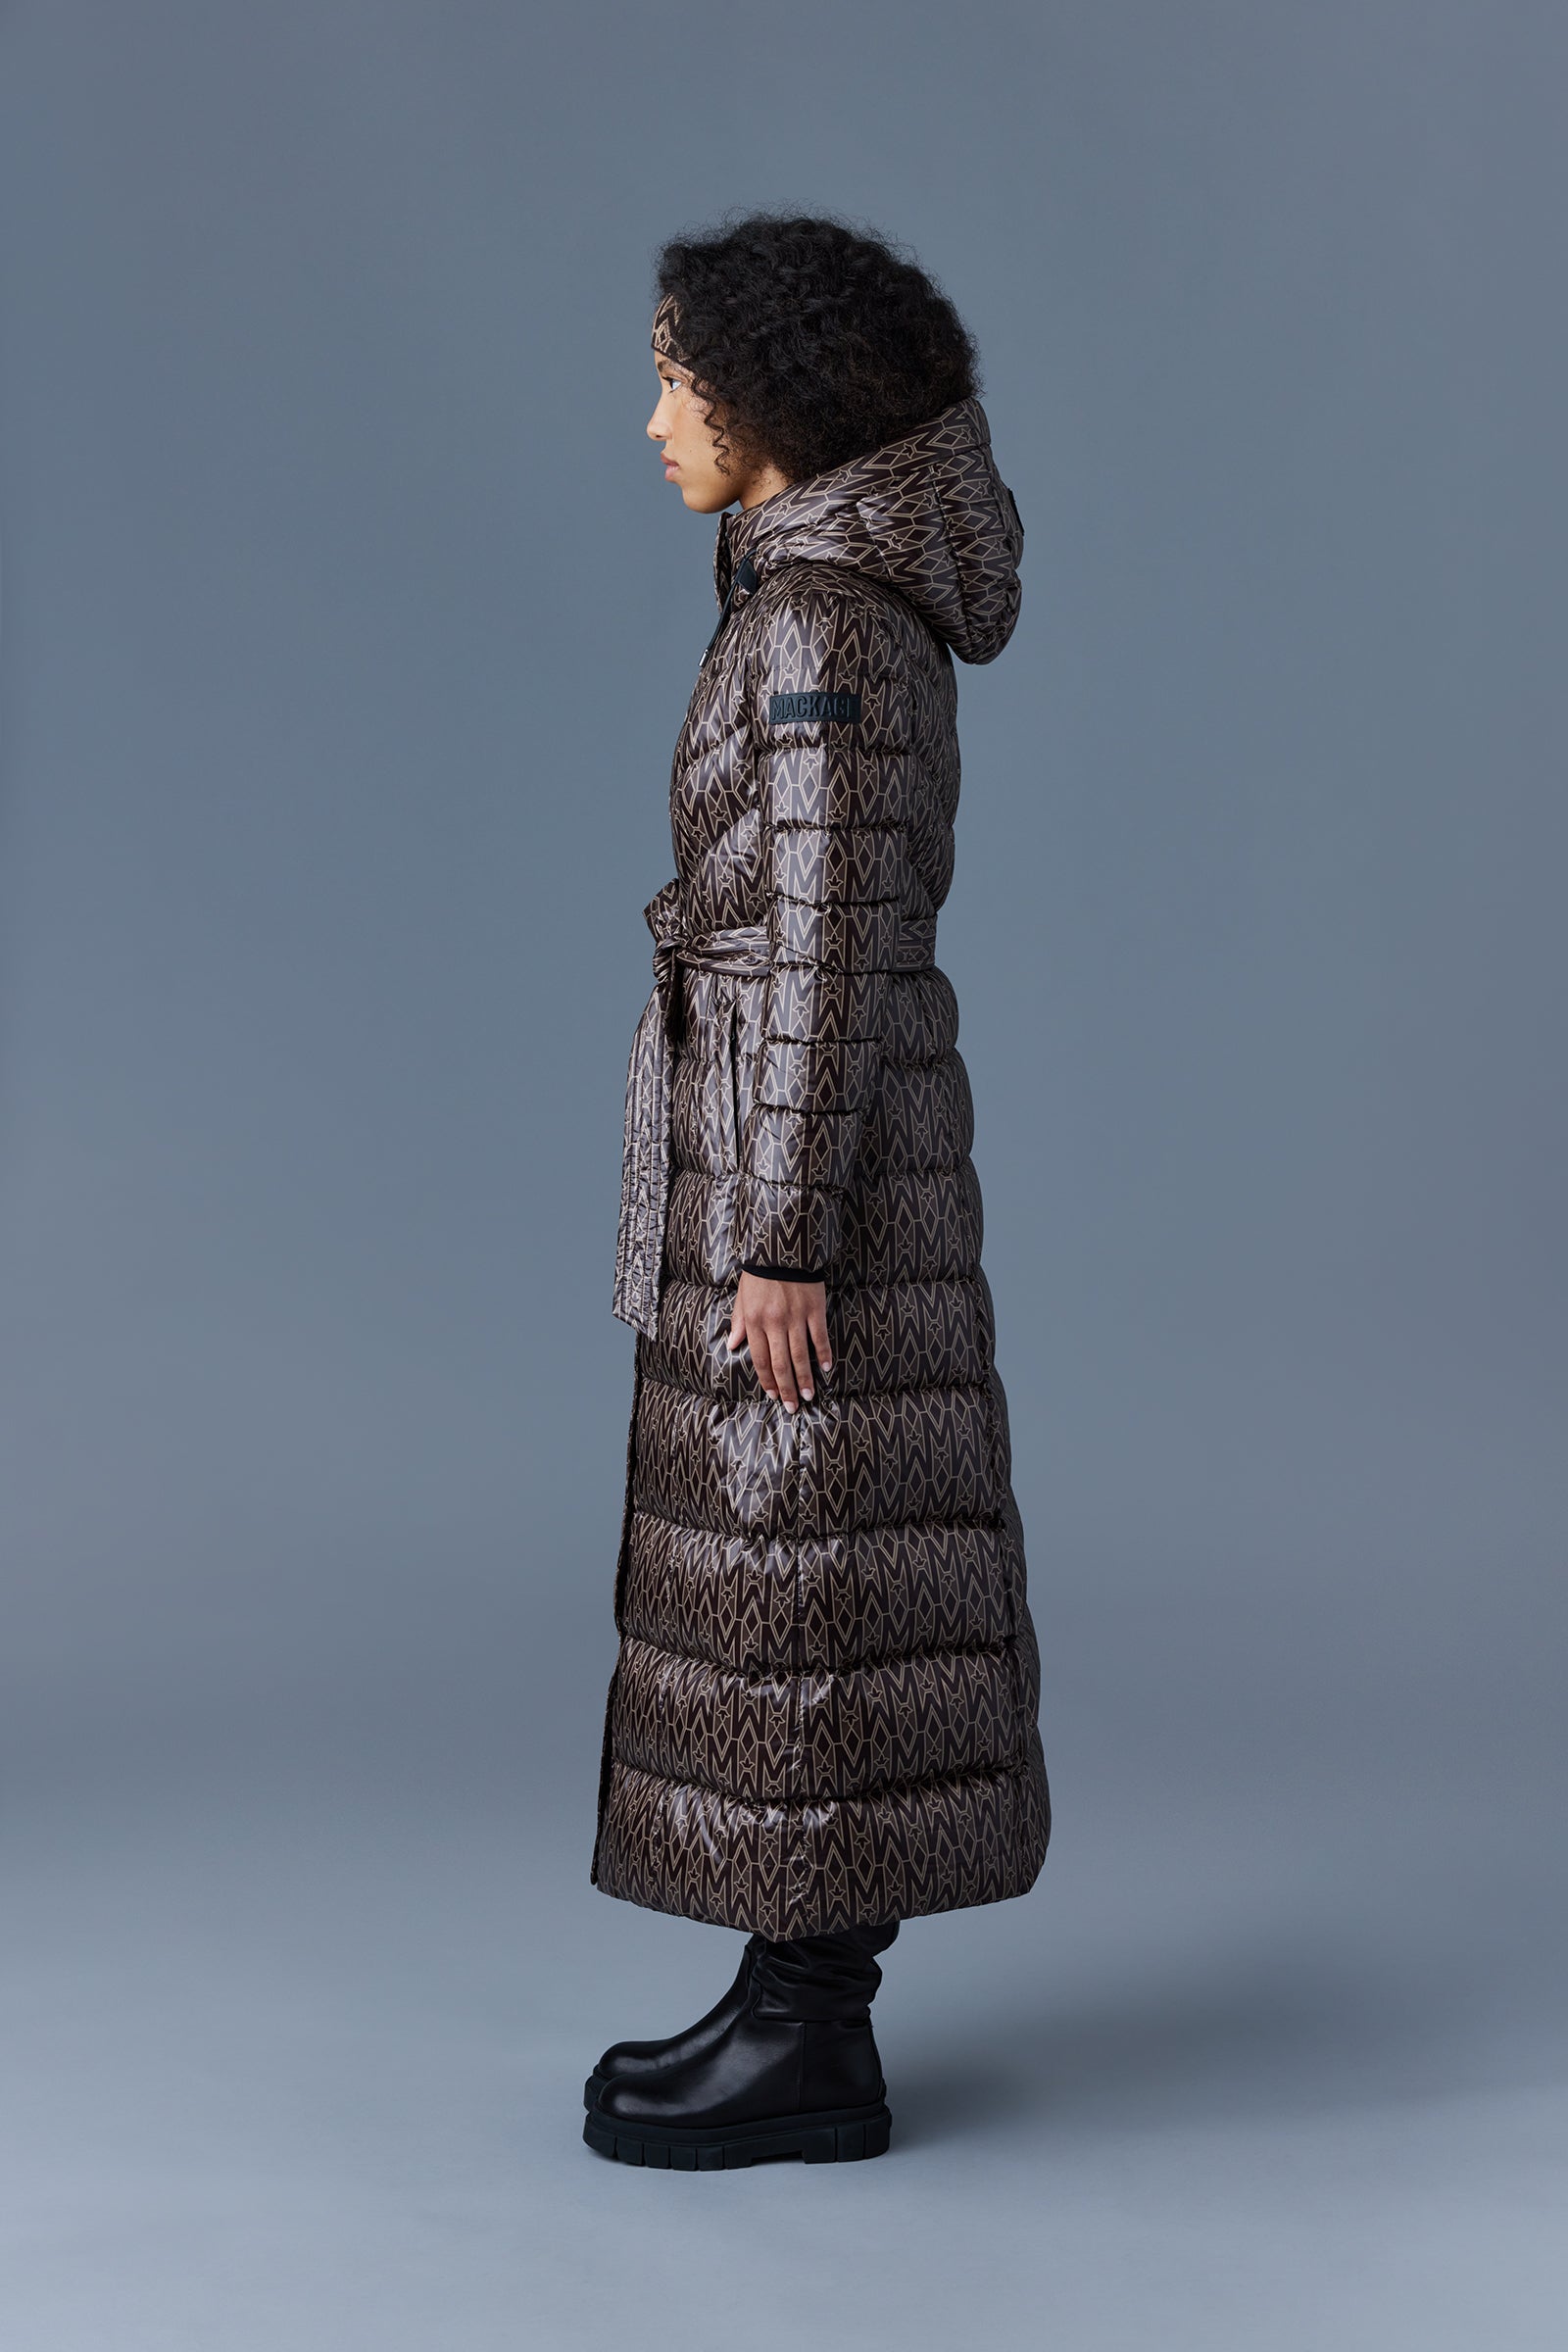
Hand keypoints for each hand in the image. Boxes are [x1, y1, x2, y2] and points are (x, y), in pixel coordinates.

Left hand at [726, 1272, 831, 1411]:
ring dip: (804, 1378)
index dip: (766, 1380)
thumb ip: (738, 1323)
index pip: (759, 1359)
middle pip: (780, 1363)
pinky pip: (820, 1336)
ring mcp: (796, 1316)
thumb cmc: (760, 1273)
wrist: (782, 1246)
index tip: (772, 1395)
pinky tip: (826, 1368)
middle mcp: (774, 1322)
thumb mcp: (742, 1296)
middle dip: (786, 1388)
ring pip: (800, 1355)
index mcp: (754, 1320)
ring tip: (808, 1394)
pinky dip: (824, 1354)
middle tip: (792, 1406)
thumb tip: (732, 1346)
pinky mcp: (814, 1308)